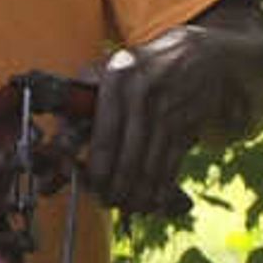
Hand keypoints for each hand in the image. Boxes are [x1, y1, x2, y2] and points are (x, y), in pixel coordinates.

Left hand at [79, 0, 262, 214]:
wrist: (203, 55)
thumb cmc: (144, 67)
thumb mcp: (111, 68)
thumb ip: (82, 97)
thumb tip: (58, 136)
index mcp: (118, 79)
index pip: (104, 137)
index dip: (96, 170)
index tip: (90, 186)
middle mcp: (145, 95)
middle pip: (127, 158)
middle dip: (115, 188)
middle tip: (107, 201)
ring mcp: (170, 111)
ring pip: (150, 166)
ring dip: (138, 195)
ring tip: (127, 207)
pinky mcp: (189, 126)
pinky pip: (171, 165)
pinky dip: (161, 188)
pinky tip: (152, 201)